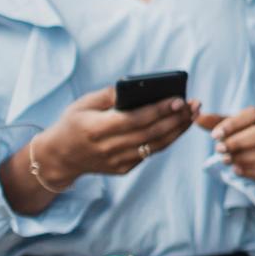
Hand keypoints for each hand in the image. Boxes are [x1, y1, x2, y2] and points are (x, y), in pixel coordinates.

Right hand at [35, 88, 194, 182]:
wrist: (59, 156)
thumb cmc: (73, 123)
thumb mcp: (83, 104)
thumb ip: (109, 95)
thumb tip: (138, 86)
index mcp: (96, 129)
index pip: (134, 120)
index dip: (159, 110)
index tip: (179, 99)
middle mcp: (107, 148)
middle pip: (150, 133)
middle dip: (176, 118)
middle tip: (194, 105)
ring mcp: (116, 161)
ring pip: (155, 146)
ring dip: (178, 130)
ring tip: (193, 114)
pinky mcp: (122, 169)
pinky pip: (150, 153)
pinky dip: (167, 139)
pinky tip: (178, 126)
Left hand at [195, 107, 254, 187]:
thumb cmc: (252, 138)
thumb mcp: (238, 127)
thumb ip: (218, 123)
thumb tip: (196, 118)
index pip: (254, 114)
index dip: (233, 124)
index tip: (214, 135)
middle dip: (238, 142)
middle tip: (219, 149)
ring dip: (240, 157)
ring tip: (225, 159)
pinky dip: (248, 170)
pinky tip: (237, 168)